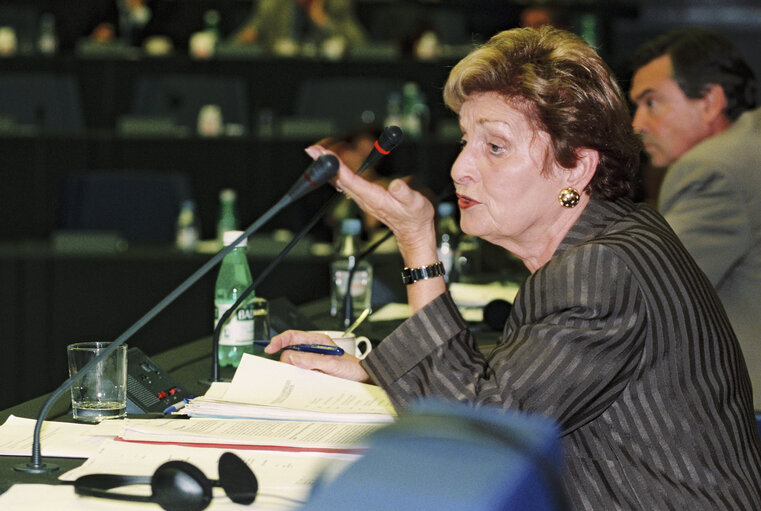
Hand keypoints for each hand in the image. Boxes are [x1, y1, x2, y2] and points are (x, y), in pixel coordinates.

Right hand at [266, 330, 369, 381]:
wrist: (363, 379)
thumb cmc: (352, 369)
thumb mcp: (332, 364)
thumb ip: (312, 360)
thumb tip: (292, 357)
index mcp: (317, 340)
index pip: (292, 336)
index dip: (279, 341)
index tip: (270, 349)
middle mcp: (313, 348)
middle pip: (290, 350)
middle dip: (285, 360)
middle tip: (286, 371)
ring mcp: (313, 360)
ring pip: (293, 362)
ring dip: (291, 370)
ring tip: (294, 377)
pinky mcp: (313, 370)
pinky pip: (299, 372)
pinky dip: (296, 376)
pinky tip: (299, 382)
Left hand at [304, 144, 436, 260]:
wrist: (413, 231)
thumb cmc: (414, 217)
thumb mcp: (415, 204)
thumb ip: (405, 194)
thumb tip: (396, 184)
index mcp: (373, 197)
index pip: (350, 179)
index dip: (336, 166)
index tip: (324, 155)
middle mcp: (364, 198)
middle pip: (339, 179)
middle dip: (325, 164)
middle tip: (312, 150)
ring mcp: (363, 198)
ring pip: (340, 181)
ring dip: (328, 167)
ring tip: (317, 153)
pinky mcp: (365, 197)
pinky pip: (346, 183)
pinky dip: (337, 172)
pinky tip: (333, 166)